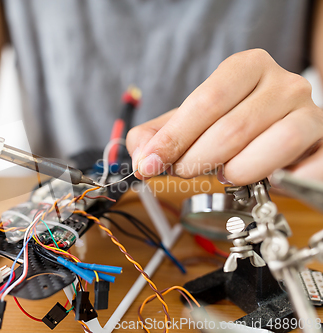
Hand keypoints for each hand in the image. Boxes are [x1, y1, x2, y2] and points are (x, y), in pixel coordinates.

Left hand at [127, 48, 322, 184]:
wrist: (279, 128)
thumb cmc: (231, 125)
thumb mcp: (191, 123)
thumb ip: (159, 134)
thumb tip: (141, 154)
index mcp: (247, 68)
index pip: (207, 100)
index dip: (174, 137)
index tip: (150, 163)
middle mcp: (283, 84)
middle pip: (233, 127)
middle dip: (197, 159)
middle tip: (183, 172)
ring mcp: (310, 112)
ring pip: (275, 144)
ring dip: (238, 170)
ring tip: (224, 174)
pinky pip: (311, 168)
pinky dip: (285, 182)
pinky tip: (265, 184)